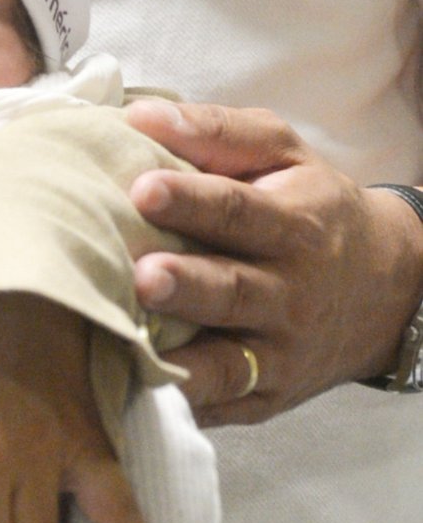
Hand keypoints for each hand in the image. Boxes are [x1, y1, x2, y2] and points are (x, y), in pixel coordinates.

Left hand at [125, 99, 422, 424]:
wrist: (388, 289)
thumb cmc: (312, 207)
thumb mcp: (283, 153)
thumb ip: (216, 132)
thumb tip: (139, 115)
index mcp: (295, 225)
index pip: (239, 211)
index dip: (192, 201)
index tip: (142, 188)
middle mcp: (291, 294)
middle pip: (232, 290)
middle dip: (186, 285)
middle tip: (141, 275)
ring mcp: (281, 353)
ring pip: (229, 361)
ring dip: (183, 357)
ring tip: (135, 341)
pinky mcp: (267, 397)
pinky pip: (223, 407)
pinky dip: (185, 405)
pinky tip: (139, 393)